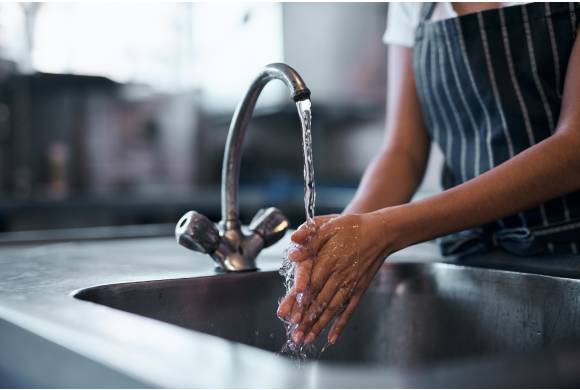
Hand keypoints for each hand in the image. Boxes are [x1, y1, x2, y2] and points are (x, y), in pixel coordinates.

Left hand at [285, 211, 398, 345]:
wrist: (381, 231)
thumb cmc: (352, 227)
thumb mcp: (329, 225)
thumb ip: (309, 239)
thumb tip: (292, 251)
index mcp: (329, 260)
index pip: (310, 285)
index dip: (300, 302)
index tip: (290, 316)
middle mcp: (340, 276)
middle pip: (319, 301)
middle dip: (306, 320)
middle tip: (295, 336)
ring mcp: (351, 284)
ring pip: (332, 309)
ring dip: (319, 326)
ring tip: (306, 340)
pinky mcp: (359, 289)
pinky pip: (349, 310)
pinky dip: (340, 324)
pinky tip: (332, 338)